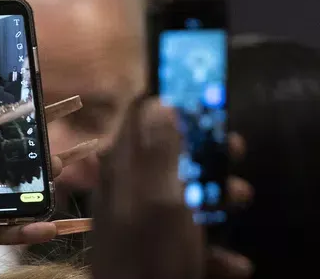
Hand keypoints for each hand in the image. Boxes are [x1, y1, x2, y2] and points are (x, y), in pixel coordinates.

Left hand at [92, 98, 252, 278]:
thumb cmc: (149, 253)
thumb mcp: (159, 198)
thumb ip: (158, 151)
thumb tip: (159, 102)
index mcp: (123, 168)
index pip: (138, 118)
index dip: (168, 103)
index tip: (200, 101)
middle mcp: (128, 187)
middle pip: (166, 153)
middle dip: (203, 150)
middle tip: (233, 147)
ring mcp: (142, 217)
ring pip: (181, 192)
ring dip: (215, 195)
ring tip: (241, 197)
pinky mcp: (155, 245)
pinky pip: (184, 234)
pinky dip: (209, 245)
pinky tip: (230, 262)